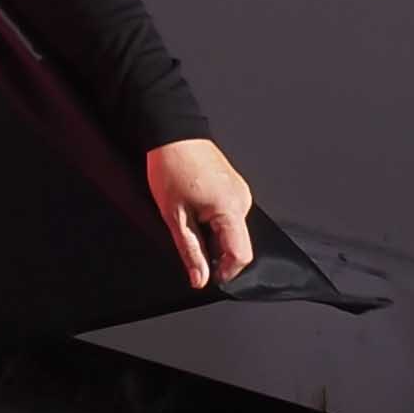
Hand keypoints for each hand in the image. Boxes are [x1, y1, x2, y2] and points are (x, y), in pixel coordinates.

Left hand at [147, 139, 258, 290]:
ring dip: (212, 234)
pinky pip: (229, 215)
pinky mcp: (235, 187)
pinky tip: (194, 207)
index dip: (225, 271)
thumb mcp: (173, 216)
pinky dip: (214, 220)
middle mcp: (243, 200)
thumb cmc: (170, 167)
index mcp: (231, 208)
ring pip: (232, 229)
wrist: (172, 132)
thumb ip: (190, 251)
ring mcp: (241, 192)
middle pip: (237, 243)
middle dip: (215, 251)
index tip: (207, 276)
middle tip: (187, 237)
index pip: (242, 255)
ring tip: (187, 216)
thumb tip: (200, 279)